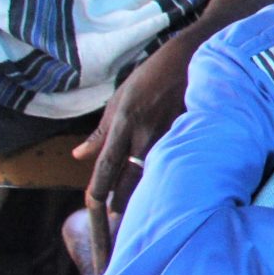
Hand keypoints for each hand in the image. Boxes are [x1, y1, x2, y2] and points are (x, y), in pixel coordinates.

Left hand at [74, 36, 198, 210]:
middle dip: (123, 200)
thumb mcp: (120, 99)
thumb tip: (79, 155)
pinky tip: (170, 186)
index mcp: (124, 122)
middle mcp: (146, 133)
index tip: (93, 205)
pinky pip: (177, 160)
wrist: (194, 56)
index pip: (106, 164)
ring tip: (142, 208)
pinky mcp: (191, 134)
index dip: (98, 188)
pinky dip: (171, 174)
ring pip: (155, 173)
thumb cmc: (153, 76)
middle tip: (117, 217)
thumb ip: (101, 131)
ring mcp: (171, 135)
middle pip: (131, 178)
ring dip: (146, 192)